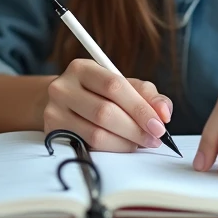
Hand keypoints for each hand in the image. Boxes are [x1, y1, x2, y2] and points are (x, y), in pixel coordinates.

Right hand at [43, 58, 172, 151]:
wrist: (63, 104)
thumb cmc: (98, 93)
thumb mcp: (122, 85)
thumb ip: (147, 95)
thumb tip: (164, 112)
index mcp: (82, 68)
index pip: (114, 86)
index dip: (140, 108)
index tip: (160, 125)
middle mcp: (63, 87)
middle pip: (105, 112)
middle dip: (136, 129)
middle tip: (154, 138)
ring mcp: (54, 111)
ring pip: (96, 134)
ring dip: (126, 143)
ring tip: (141, 143)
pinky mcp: (52, 133)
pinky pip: (88, 146)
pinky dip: (112, 149)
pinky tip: (123, 145)